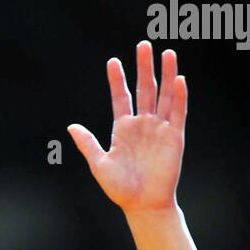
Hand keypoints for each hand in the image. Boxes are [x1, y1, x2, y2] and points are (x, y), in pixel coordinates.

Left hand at [67, 42, 185, 214]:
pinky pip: (177, 113)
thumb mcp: (99, 164)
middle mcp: (142, 125)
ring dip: (166, 75)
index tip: (113, 61)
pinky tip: (178, 79)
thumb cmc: (120, 188)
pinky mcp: (174, 137)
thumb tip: (71, 126)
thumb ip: (88, 144)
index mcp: (123, 129)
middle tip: (143, 44)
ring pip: (163, 96)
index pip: (121, 97)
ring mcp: (159, 129)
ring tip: (167, 53)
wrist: (143, 205)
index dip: (117, 80)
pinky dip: (179, 96)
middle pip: (145, 89)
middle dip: (144, 67)